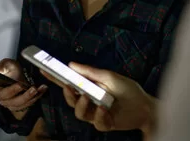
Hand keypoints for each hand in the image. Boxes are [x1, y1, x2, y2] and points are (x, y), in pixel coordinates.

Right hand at [0, 58, 47, 118]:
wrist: (22, 80)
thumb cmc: (12, 71)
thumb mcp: (8, 64)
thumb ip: (3, 65)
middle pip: (2, 96)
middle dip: (12, 91)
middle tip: (20, 85)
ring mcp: (8, 102)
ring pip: (16, 103)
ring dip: (26, 96)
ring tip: (34, 89)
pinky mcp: (19, 106)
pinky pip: (27, 104)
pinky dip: (36, 97)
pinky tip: (41, 89)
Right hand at [41, 63, 156, 134]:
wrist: (146, 106)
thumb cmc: (129, 90)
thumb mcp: (109, 76)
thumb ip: (90, 72)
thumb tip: (70, 64)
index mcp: (89, 87)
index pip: (69, 83)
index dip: (55, 77)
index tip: (43, 68)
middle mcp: (90, 101)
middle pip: (70, 100)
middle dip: (67, 93)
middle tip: (68, 86)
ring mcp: (96, 113)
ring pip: (79, 113)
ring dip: (81, 105)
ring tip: (87, 97)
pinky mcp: (104, 124)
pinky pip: (96, 122)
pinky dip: (99, 114)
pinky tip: (104, 107)